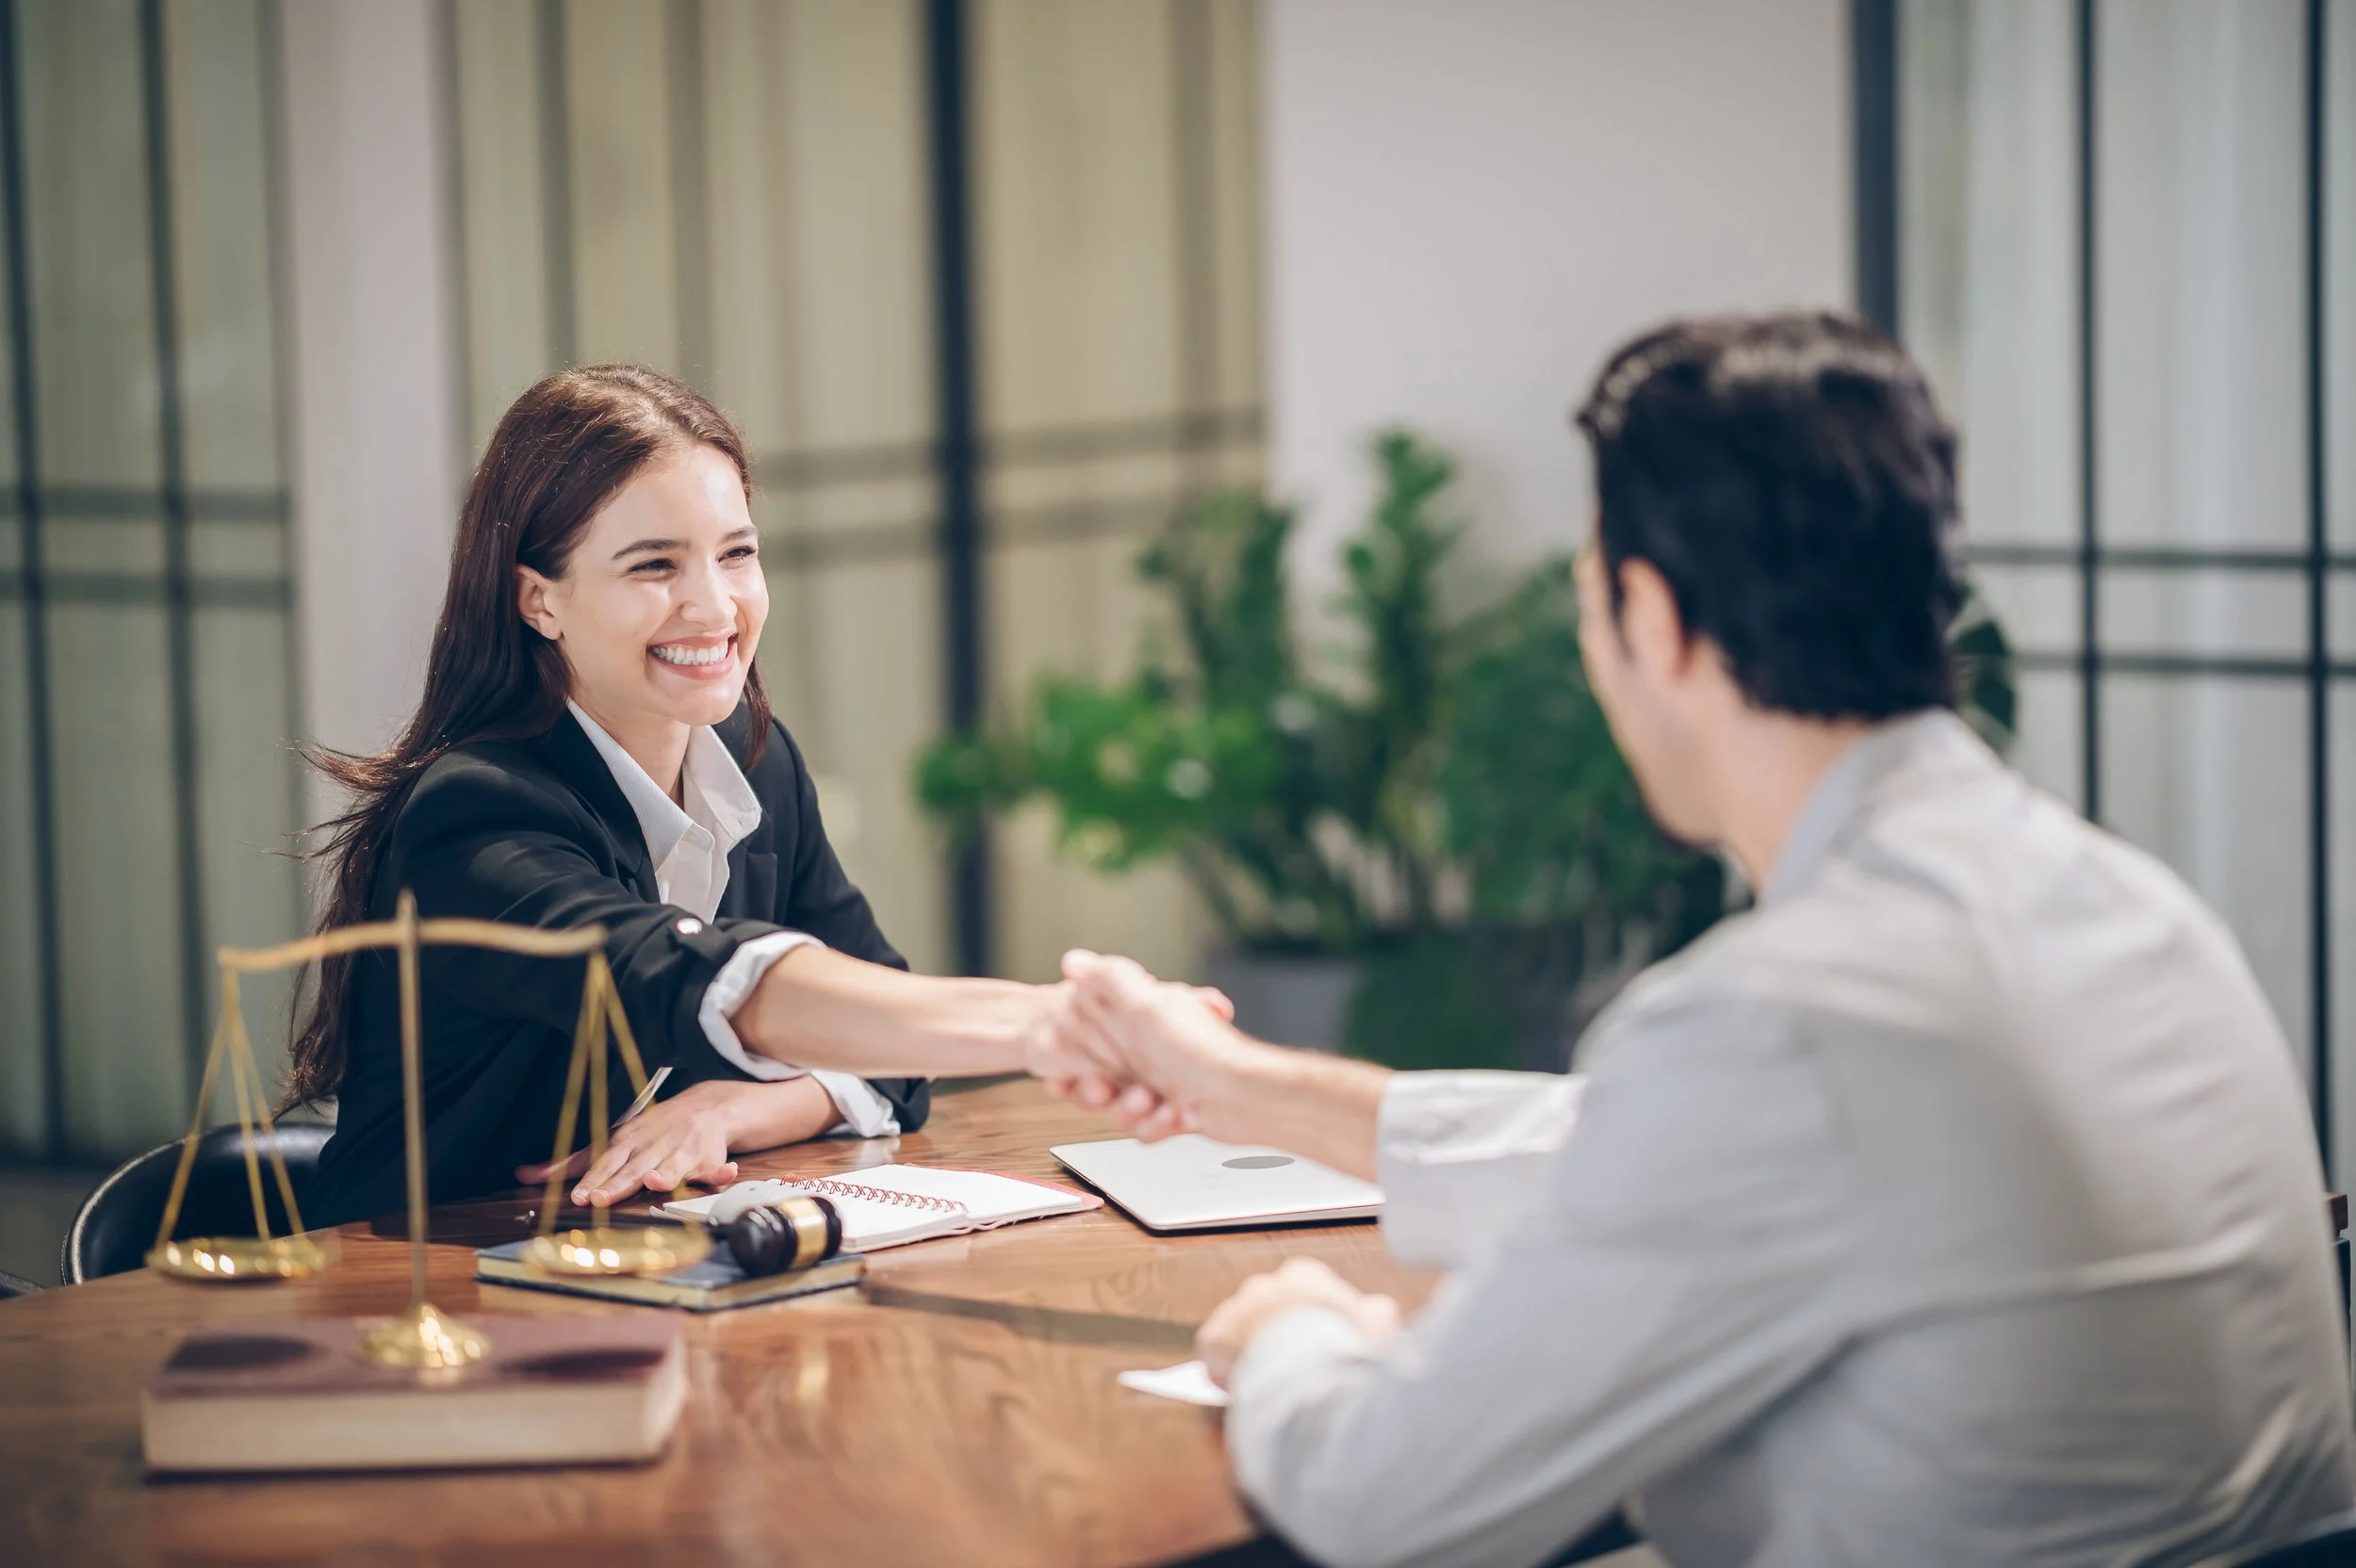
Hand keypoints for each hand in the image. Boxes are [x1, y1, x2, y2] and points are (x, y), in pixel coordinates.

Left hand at [518, 1077, 762, 1206]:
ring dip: (667, 1173)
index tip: (579, 1197)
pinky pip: (717, 1166)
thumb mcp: (612, 1142)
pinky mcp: (710, 1158)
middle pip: (634, 1167)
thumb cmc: (653, 1131)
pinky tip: (724, 1173)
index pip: (606, 1162)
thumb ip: (572, 1163)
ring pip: (673, 1165)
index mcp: (628, 1141)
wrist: (707, 1106)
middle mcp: (654, 1145)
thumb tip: (524, 1174)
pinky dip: (722, 1170)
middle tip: (601, 1198)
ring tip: (657, 1182)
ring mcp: (683, 1150)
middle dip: (619, 1182)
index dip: (592, 1180)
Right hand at [1048, 952, 1256, 1133]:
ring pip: (1120, 1105)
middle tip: (1106, 1088)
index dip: (1075, 1054)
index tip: (1070, 1065)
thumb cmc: (1199, 1051)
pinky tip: (1172, 1116)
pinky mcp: (1174, 1109)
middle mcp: (1151, 1046)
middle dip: (1098, 1088)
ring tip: (1151, 1101)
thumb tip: (1073, 960)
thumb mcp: (1146, 1004)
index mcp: (1141, 1016)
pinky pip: (1146, 1125)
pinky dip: (1156, 1125)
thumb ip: (1107, 980)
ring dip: (1130, 1110)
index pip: (1091, 1032)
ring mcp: (1163, 1079)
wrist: (1243, 1098)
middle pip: (1099, 1074)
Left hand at [1196, 1257, 1401, 1386]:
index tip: (1319, 1347)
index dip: (1313, 1324)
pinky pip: (1217, 1356)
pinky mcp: (1214, 1338)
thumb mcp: (1377, 1326)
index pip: (1304, 1293)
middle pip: (1270, 1310)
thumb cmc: (1345, 1346)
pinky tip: (1242, 1390)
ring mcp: (1237, 1309)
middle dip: (1279, 1335)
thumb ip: (1377, 1314)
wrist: (1307, 1365)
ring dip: (1252, 1352)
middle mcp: (1266, 1285)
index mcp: (1304, 1276)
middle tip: (1293, 1369)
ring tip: (1268, 1383)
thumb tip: (1380, 1311)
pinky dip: (1226, 1372)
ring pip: (1242, 1332)